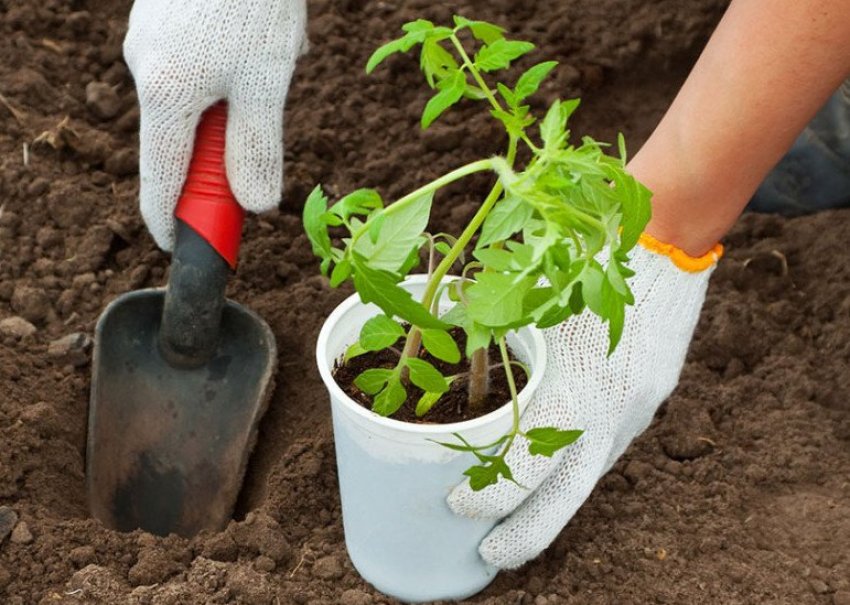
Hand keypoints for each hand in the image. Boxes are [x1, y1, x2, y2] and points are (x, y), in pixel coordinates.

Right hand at [124, 0, 306, 249]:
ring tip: (277, 49)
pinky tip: (266, 31)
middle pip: (186, 141)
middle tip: (268, 112)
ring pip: (205, 98)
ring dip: (246, 94)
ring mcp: (152, 42)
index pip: (161, 180)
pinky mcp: (166, 22)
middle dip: (233, 139)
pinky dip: (240, 64)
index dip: (171, 221)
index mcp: (166, 95)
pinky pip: (205, 64)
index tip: (181, 247)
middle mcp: (147, 71)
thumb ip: (258, 147)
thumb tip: (254, 204)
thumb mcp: (267, 81)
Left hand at [448, 236, 721, 568]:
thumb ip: (492, 329)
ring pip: (588, 476)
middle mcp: (610, 412)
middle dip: (525, 535)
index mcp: (575, 389)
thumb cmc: (585, 264)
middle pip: (566, 498)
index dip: (490, 494)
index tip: (457, 505)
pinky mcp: (648, 404)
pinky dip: (576, 467)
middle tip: (488, 555)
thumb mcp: (533, 300)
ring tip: (515, 521)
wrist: (664, 244)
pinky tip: (553, 472)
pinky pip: (607, 448)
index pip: (527, 464)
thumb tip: (445, 344)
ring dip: (552, 504)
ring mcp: (636, 412)